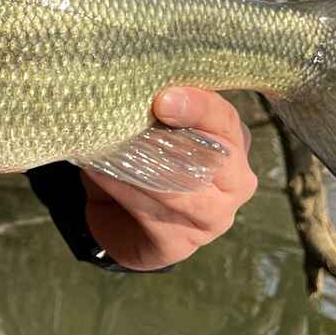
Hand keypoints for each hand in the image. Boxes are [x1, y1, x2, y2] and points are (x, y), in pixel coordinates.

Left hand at [81, 87, 256, 270]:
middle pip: (216, 156)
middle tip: (145, 116)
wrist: (123, 218)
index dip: (197, 107)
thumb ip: (152, 108)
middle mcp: (234, 181)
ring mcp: (214, 218)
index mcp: (232, 143)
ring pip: (180, 189)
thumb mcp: (152, 127)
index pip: (224, 120)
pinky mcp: (182, 243)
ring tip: (105, 146)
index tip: (164, 99)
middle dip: (175, 136)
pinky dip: (122, 190)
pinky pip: (151, 214)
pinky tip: (101, 173)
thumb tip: (125, 91)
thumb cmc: (144, 159)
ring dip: (139, 166)